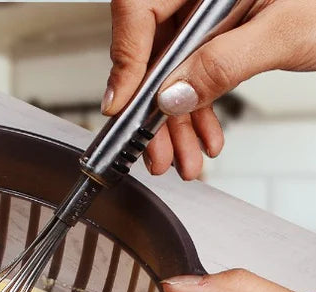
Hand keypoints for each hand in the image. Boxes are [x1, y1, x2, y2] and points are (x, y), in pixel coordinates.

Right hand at [105, 0, 315, 179]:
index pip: (141, 6)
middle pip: (153, 47)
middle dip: (154, 108)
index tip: (124, 106)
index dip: (126, 59)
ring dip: (176, 122)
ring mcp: (213, 11)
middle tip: (155, 150)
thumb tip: (173, 96)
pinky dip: (198, 110)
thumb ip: (224, 62)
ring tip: (183, 158)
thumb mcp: (285, 31)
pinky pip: (196, 72)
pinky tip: (206, 137)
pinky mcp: (224, 32)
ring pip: (172, 68)